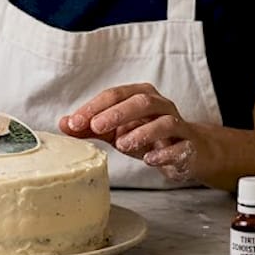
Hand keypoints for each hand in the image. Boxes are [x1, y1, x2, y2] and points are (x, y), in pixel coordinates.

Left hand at [58, 83, 201, 181]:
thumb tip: (64, 124)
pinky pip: (180, 147)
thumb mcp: (117, 130)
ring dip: (141, 133)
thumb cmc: (148, 136)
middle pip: (142, 102)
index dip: (94, 106)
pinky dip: (164, 153)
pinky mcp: (189, 147)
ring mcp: (178, 126)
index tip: (74, 121)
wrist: (190, 151)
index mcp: (142, 95)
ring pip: (164, 122)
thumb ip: (91, 127)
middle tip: (95, 127)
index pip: (116, 94)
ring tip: (121, 144)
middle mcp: (162, 106)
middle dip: (117, 113)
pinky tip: (148, 160)